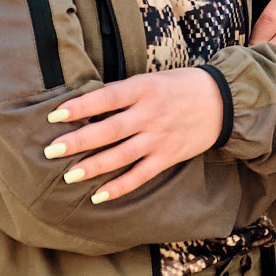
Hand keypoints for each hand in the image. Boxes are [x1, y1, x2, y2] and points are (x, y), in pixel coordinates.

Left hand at [42, 68, 223, 203]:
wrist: (224, 100)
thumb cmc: (180, 86)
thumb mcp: (152, 79)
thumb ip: (123, 93)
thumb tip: (85, 106)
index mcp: (144, 89)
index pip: (106, 98)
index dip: (80, 107)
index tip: (55, 116)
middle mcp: (151, 114)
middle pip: (109, 130)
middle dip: (79, 141)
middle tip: (51, 149)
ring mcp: (160, 137)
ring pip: (122, 155)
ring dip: (94, 167)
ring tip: (69, 176)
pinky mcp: (169, 156)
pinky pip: (141, 175)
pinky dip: (120, 186)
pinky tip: (99, 195)